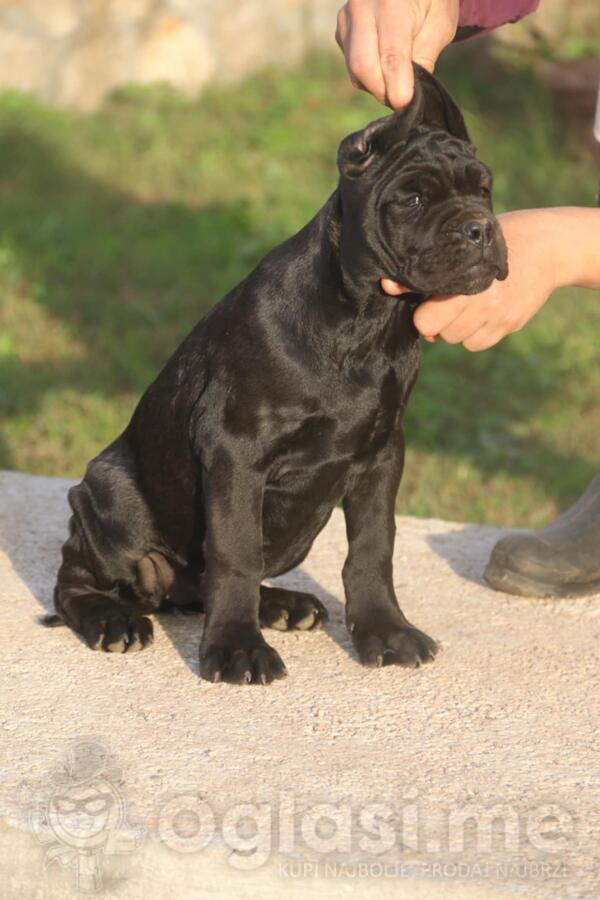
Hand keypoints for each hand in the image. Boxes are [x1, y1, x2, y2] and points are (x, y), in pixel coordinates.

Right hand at [336, 0, 458, 107]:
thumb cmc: (431, 1)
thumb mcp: (438, 27)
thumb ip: (422, 61)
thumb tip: (406, 96)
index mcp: (390, 3)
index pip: (391, 58)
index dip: (398, 89)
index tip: (406, 105)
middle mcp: (362, 7)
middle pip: (362, 67)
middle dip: (382, 91)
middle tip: (400, 98)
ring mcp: (346, 17)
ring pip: (354, 69)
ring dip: (375, 84)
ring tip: (395, 77)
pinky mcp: (341, 29)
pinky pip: (350, 64)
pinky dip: (368, 74)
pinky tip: (383, 63)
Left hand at [381, 209, 586, 351]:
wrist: (549, 247)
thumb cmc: (491, 240)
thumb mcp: (460, 244)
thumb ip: (425, 270)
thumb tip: (386, 284)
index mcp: (466, 280)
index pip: (426, 320)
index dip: (422, 312)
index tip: (428, 299)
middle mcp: (483, 303)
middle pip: (440, 334)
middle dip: (436, 322)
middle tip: (444, 302)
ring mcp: (498, 317)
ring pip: (458, 341)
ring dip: (454, 329)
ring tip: (464, 305)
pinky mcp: (510, 326)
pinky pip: (477, 345)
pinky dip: (473, 335)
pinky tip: (480, 313)